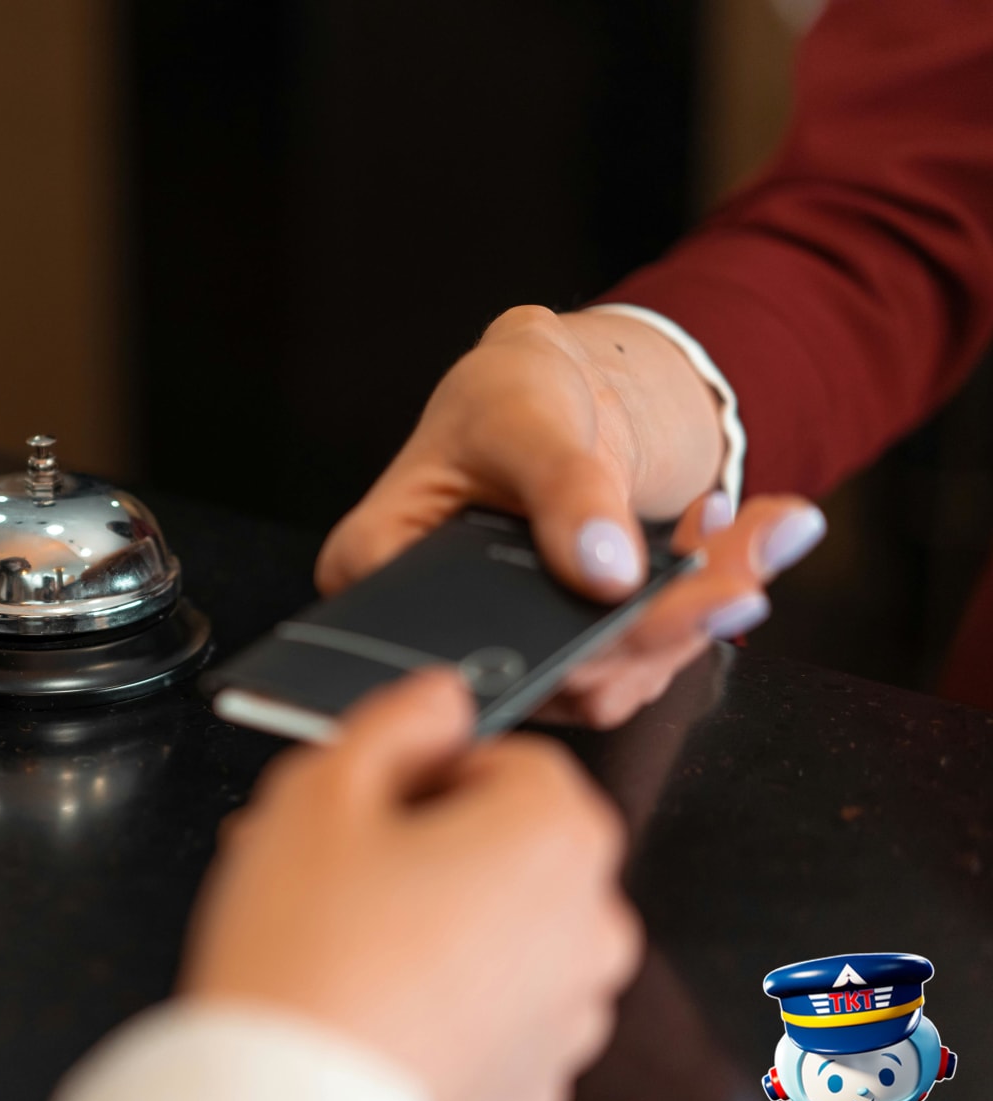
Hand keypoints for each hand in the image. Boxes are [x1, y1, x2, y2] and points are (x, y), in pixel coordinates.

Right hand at [180, 668, 642, 1100]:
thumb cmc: (304, 962)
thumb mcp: (319, 789)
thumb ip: (395, 719)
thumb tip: (439, 701)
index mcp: (556, 839)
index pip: (513, 760)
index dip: (429, 768)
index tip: (369, 799)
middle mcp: (591, 929)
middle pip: (511, 848)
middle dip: (426, 846)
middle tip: (332, 868)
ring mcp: (570, 1020)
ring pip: (502, 932)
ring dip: (434, 922)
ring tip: (335, 942)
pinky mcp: (535, 1087)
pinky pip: (496, 1016)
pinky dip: (445, 1003)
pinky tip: (366, 1004)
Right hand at [316, 305, 826, 727]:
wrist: (557, 392)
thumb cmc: (506, 390)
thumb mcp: (523, 412)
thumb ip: (562, 485)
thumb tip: (606, 570)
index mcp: (377, 566)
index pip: (453, 637)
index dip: (551, 642)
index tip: (643, 607)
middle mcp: (431, 628)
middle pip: (545, 670)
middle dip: (656, 625)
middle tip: (740, 580)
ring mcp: (504, 649)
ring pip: (608, 679)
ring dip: (695, 617)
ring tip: (752, 535)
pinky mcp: (568, 656)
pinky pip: (644, 661)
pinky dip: (702, 606)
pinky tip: (731, 540)